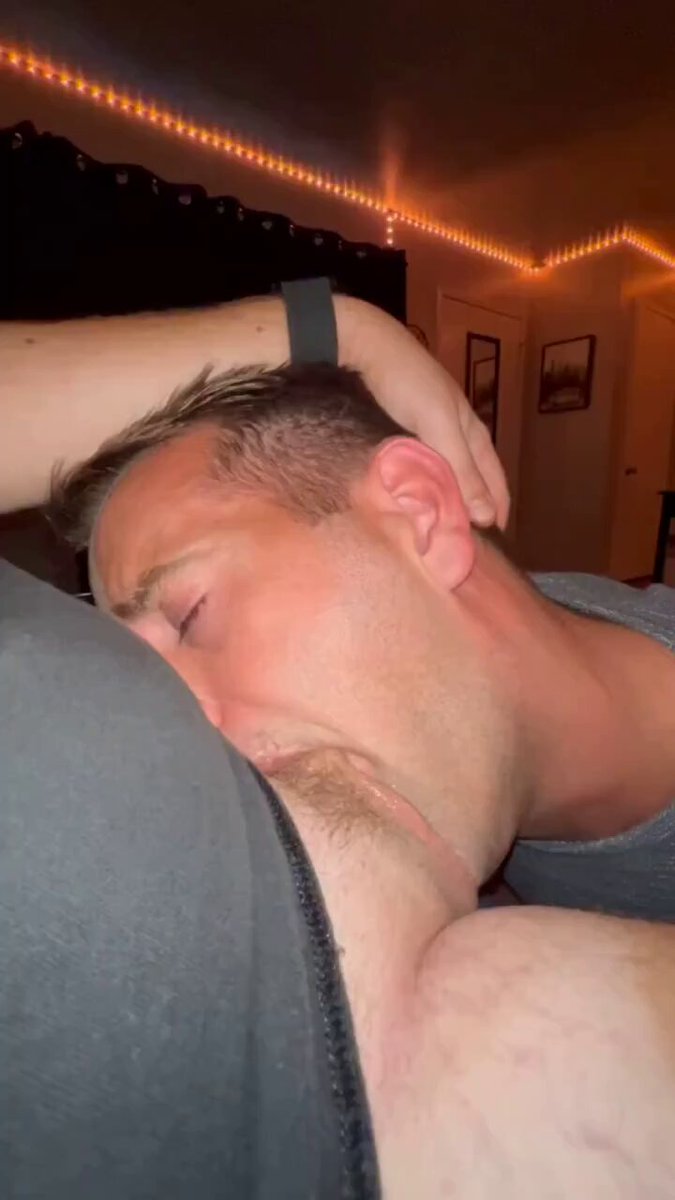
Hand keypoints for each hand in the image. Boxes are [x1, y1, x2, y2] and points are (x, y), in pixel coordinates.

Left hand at [341, 298, 509, 529]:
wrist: (364, 346)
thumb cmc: (408, 382)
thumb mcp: (439, 426)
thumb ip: (463, 470)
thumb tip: (486, 518)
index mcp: (471, 431)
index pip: (494, 478)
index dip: (497, 507)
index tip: (495, 539)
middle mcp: (453, 434)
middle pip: (471, 479)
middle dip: (474, 508)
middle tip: (466, 543)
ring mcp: (427, 433)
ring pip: (445, 475)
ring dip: (446, 500)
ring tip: (441, 527)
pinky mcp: (401, 433)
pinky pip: (420, 468)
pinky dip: (423, 487)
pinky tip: (414, 500)